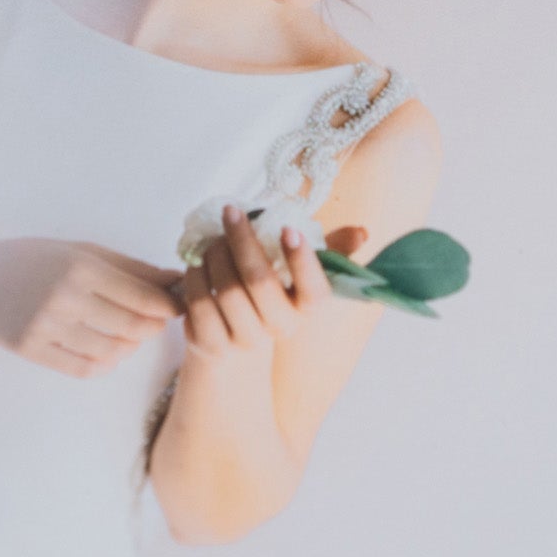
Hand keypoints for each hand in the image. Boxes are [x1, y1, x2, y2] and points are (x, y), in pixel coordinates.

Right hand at [0, 237, 179, 378]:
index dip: (167, 306)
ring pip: (110, 352)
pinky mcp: (31, 350)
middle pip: (130, 327)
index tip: (178, 307)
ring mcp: (46, 326)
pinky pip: (84, 368)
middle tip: (158, 323)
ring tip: (130, 336)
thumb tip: (175, 280)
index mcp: (80, 266)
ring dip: (129, 347)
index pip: (140, 296)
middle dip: (152, 328)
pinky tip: (107, 352)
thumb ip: (128, 266)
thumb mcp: (79, 250)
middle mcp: (64, 296)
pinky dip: (105, 364)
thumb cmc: (33, 258)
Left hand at [178, 204, 368, 365]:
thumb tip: (362, 232)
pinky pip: (199, 302)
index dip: (303, 261)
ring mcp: (245, 339)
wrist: (235, 344)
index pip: (314, 292)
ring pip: (225, 288)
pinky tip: (197, 263)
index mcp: (305, 309)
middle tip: (231, 212)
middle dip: (243, 239)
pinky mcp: (212, 344)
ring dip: (215, 253)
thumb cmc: (272, 295)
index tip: (288, 229)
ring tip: (213, 239)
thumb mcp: (299, 274)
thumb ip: (330, 251)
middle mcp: (279, 328)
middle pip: (259, 281)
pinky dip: (194, 274)